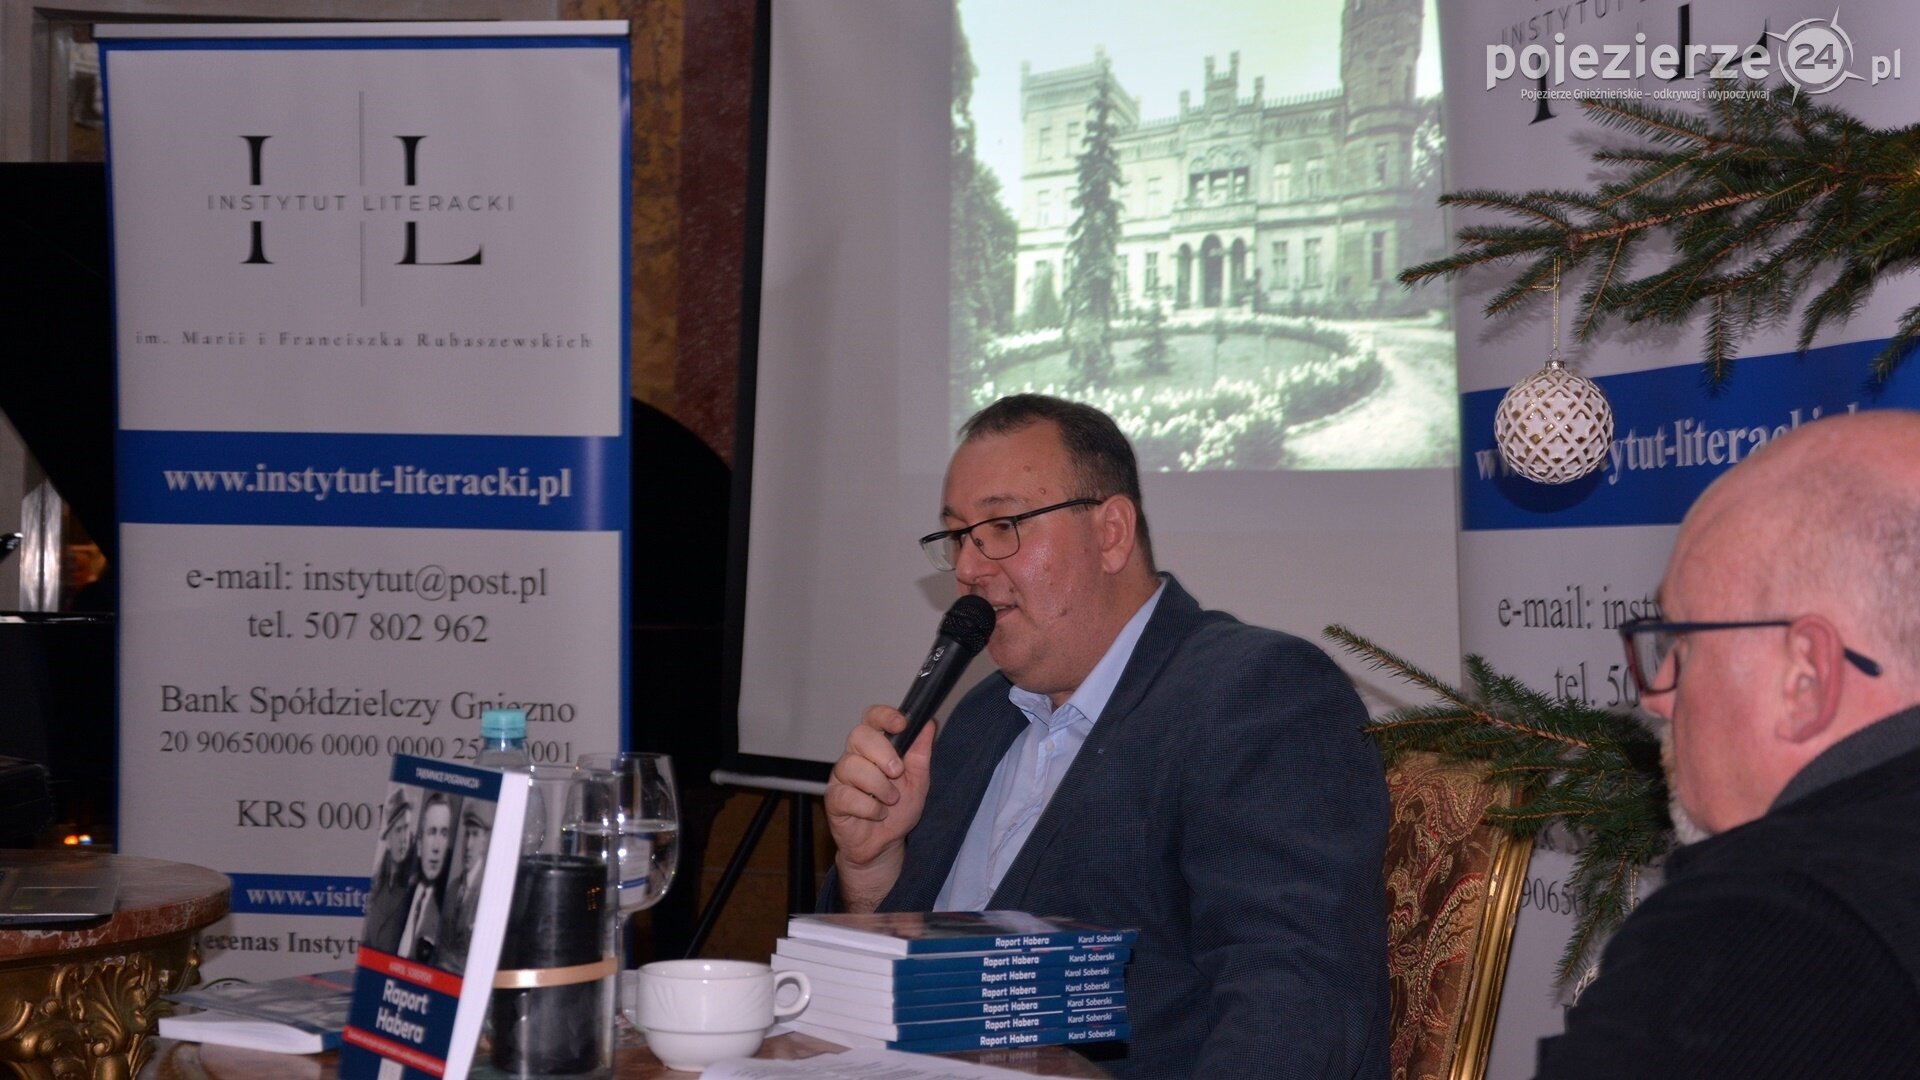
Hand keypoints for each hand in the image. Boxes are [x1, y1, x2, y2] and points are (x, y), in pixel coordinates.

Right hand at [824, 705, 935, 911]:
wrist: (885, 845)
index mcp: (874, 747)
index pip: (872, 718)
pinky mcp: (833, 800)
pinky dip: (870, 807)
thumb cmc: (898, 811)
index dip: (884, 716)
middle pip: (859, 735)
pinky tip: (877, 814)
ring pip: (853, 766)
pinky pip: (847, 795)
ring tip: (890, 800)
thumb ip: (921, 752)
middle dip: (883, 753)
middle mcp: (854, 757)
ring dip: (879, 786)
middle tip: (897, 772)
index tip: (901, 724)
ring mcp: (841, 778)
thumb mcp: (918, 781)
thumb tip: (928, 724)